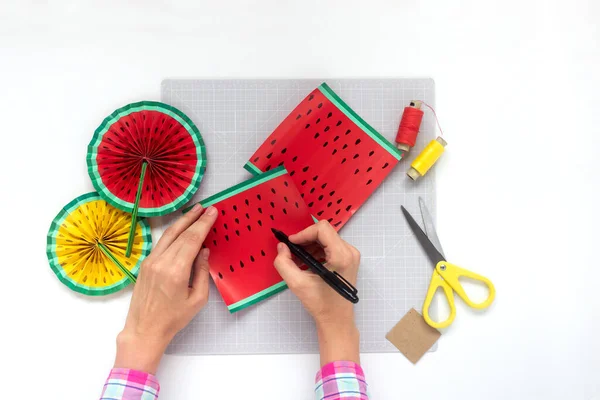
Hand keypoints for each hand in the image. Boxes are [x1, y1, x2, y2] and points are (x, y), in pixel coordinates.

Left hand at [114, 204, 217, 373]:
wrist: (144, 330)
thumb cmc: (173, 319)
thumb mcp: (197, 299)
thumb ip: (202, 272)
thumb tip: (204, 251)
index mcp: (176, 271)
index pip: (192, 240)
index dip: (203, 224)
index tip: (212, 212)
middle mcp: (161, 262)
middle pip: (180, 233)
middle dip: (195, 218)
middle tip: (206, 208)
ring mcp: (150, 262)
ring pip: (169, 235)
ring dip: (183, 221)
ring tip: (194, 211)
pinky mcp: (145, 264)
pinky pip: (162, 243)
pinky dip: (173, 232)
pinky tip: (181, 228)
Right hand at [274, 220, 360, 365]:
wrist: (337, 319)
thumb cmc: (320, 304)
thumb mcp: (297, 284)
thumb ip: (284, 263)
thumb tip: (282, 247)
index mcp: (341, 256)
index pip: (322, 229)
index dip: (303, 233)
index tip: (291, 243)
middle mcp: (350, 252)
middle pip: (325, 232)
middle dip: (306, 239)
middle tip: (292, 251)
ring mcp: (351, 255)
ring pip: (327, 238)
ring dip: (310, 245)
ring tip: (299, 260)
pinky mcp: (349, 259)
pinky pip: (331, 246)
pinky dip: (317, 251)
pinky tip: (308, 263)